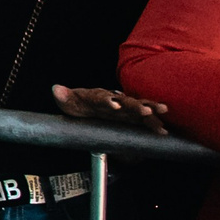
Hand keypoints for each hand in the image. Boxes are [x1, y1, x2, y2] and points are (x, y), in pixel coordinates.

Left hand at [51, 84, 170, 134]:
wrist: (96, 109)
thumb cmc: (84, 106)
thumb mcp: (71, 104)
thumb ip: (64, 98)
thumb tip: (56, 89)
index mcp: (98, 97)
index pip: (101, 97)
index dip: (106, 100)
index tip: (112, 105)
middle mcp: (115, 101)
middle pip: (126, 102)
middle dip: (135, 106)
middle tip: (144, 110)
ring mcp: (127, 109)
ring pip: (140, 107)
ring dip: (150, 110)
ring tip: (161, 111)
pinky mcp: (136, 117)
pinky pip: (147, 118)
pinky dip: (155, 123)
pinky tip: (163, 130)